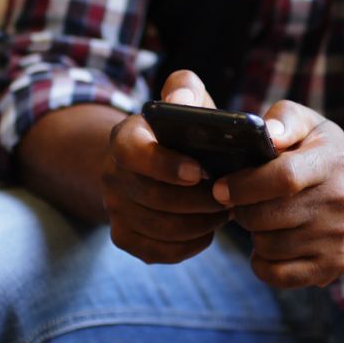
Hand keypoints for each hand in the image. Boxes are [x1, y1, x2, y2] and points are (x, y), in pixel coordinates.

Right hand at [102, 71, 227, 263]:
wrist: (152, 162)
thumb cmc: (180, 129)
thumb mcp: (183, 100)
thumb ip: (184, 90)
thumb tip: (181, 103)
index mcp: (124, 138)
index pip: (133, 153)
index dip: (166, 165)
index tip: (201, 171)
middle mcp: (111, 175)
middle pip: (153, 198)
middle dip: (198, 201)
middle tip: (232, 196)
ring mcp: (115, 209)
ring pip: (160, 228)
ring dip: (200, 223)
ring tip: (226, 211)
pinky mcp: (125, 238)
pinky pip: (160, 252)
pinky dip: (190, 244)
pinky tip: (208, 229)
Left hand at [212, 101, 343, 288]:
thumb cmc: (325, 156)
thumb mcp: (311, 126)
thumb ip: (284, 120)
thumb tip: (267, 135)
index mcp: (331, 163)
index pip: (284, 178)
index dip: (244, 185)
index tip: (221, 188)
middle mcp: (340, 203)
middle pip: (268, 216)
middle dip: (243, 210)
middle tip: (243, 203)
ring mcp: (339, 239)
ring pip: (268, 246)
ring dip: (255, 235)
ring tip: (265, 220)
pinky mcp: (333, 267)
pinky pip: (277, 275)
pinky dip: (263, 262)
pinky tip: (271, 244)